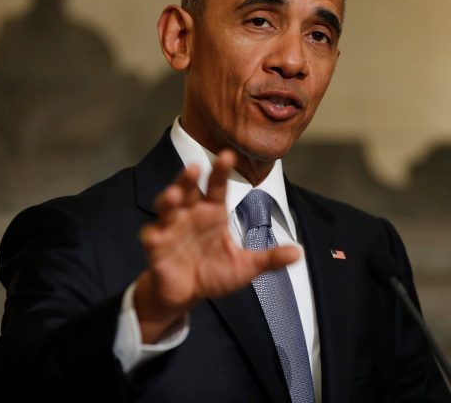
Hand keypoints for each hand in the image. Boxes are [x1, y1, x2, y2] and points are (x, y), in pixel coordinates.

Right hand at [133, 150, 299, 342]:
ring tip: (174, 194)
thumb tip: (299, 252)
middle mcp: (190, 215)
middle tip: (195, 167)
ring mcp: (171, 229)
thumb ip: (269, 259)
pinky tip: (156, 234)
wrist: (186, 295)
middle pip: (188, 190)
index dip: (220, 172)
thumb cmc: (213, 273)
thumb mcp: (245, 268)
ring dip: (168, 199)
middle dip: (188, 178)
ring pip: (167, 207)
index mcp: (212, 214)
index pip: (216, 187)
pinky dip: (153, 234)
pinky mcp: (156, 247)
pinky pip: (152, 237)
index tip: (228, 155)